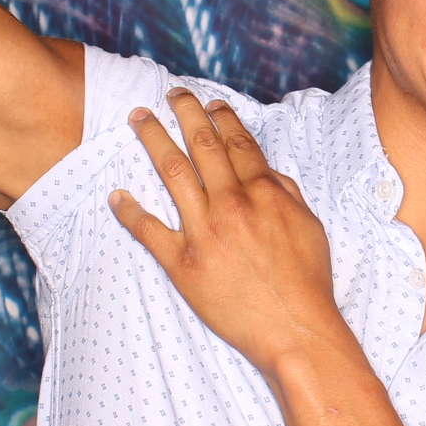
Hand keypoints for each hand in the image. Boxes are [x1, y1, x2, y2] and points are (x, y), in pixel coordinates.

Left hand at [110, 90, 349, 381]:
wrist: (295, 330)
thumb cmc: (306, 282)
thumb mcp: (308, 226)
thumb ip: (286, 192)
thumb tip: (266, 170)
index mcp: (264, 193)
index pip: (238, 143)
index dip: (222, 117)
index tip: (210, 103)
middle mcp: (232, 204)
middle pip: (202, 145)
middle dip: (185, 112)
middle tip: (171, 95)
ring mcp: (205, 232)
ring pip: (171, 172)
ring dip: (153, 139)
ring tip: (139, 119)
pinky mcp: (183, 264)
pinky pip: (148, 231)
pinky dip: (129, 211)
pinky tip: (116, 195)